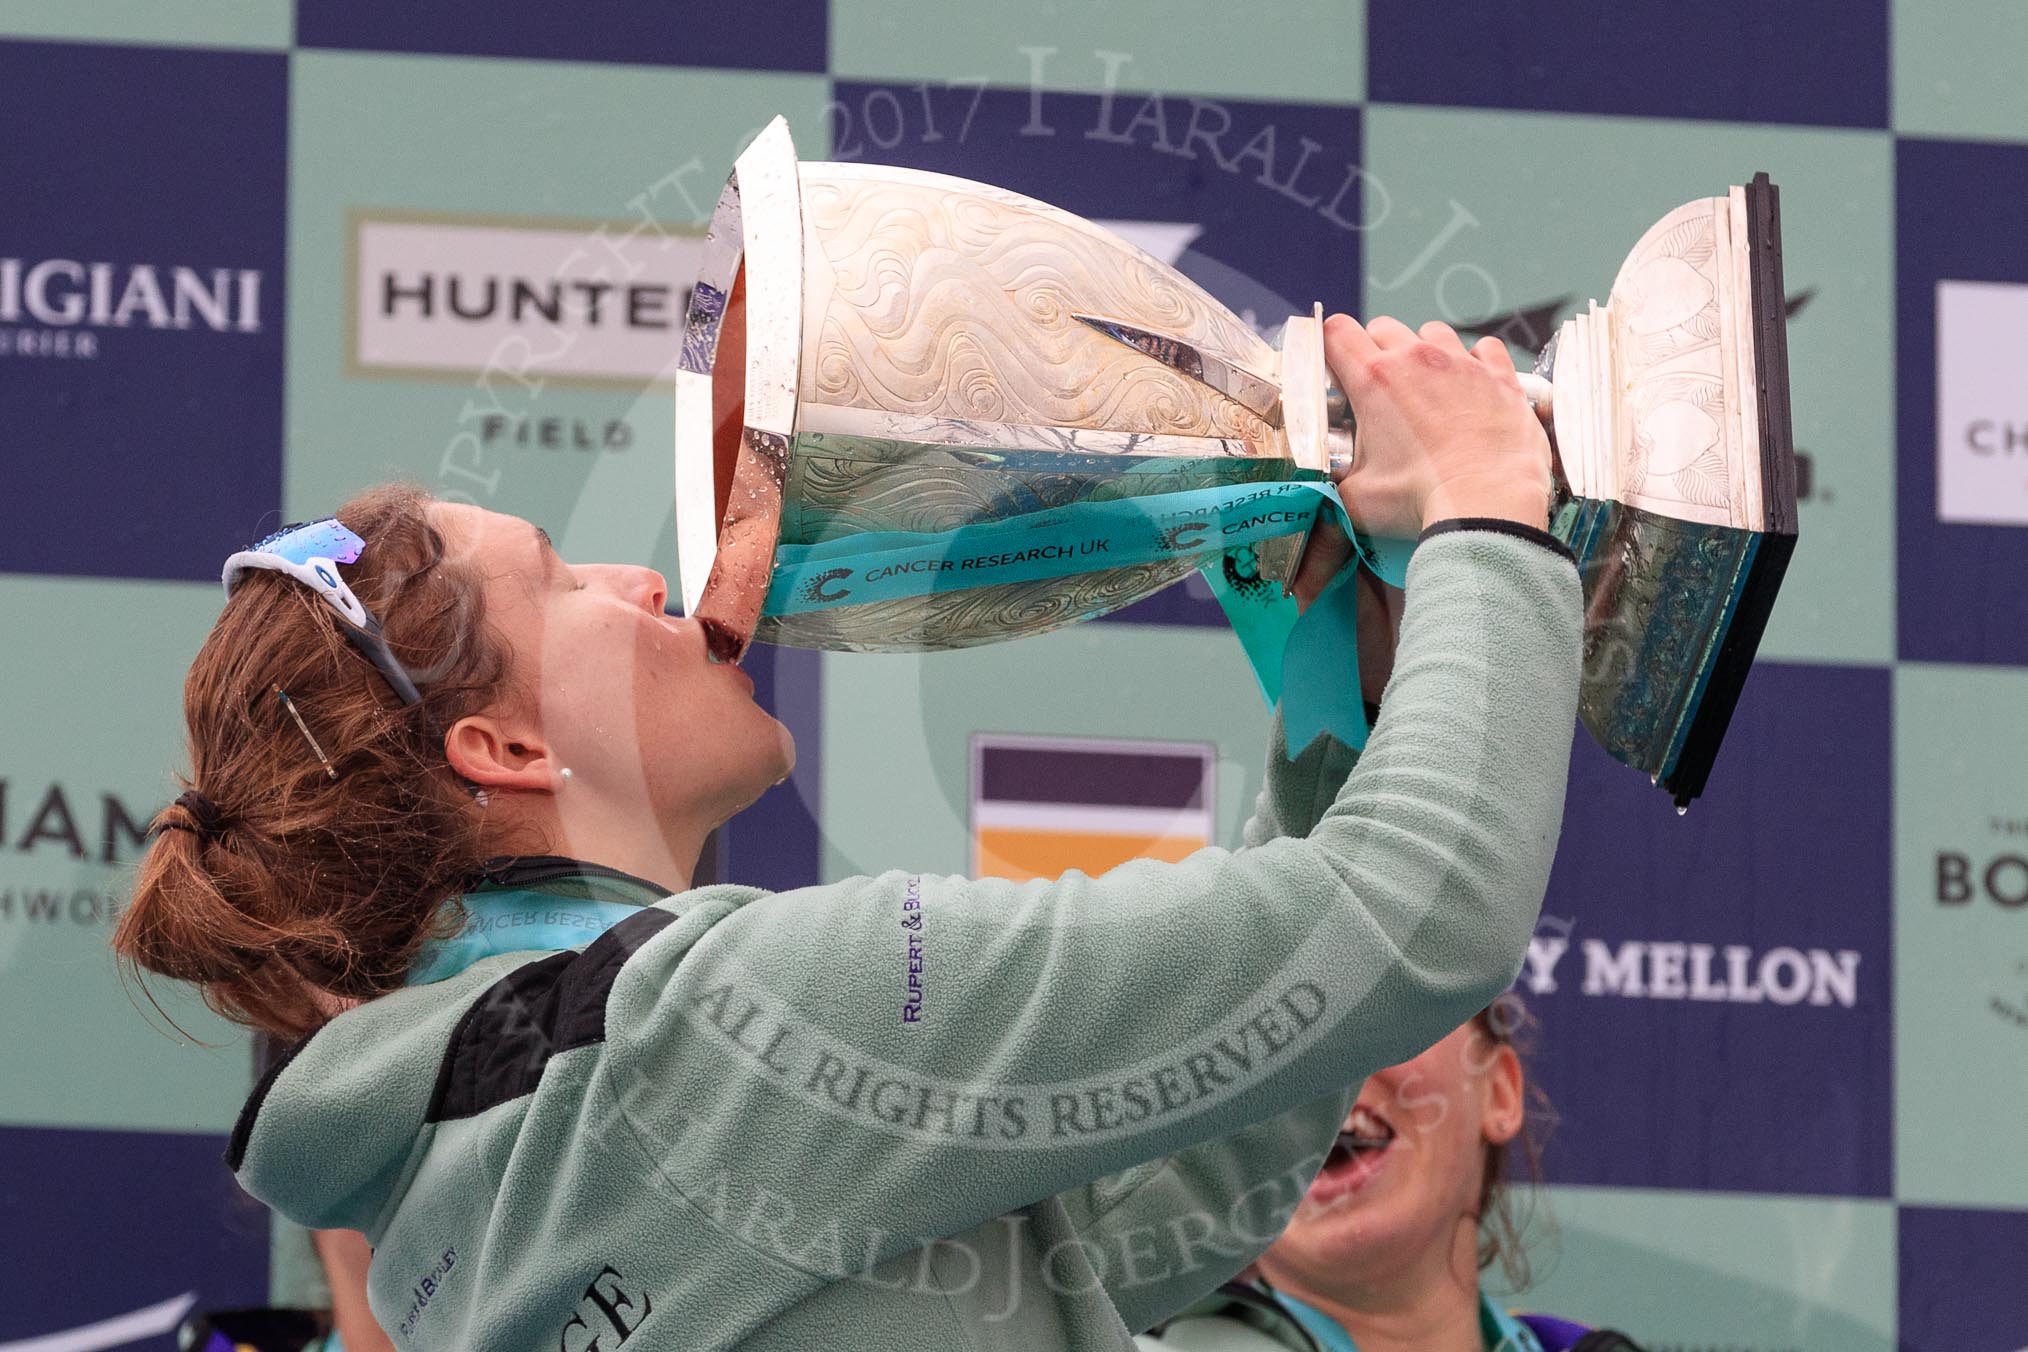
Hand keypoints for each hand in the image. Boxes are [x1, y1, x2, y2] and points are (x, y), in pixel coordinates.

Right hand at [1322, 314, 1553, 535]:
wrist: (1488, 500)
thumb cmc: (1423, 498)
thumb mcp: (1358, 498)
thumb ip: (1336, 485)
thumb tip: (1326, 489)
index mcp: (1374, 381)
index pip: (1337, 332)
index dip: (1328, 343)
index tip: (1332, 364)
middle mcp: (1417, 360)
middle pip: (1383, 327)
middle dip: (1374, 349)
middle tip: (1377, 387)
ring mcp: (1461, 363)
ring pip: (1432, 331)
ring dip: (1423, 350)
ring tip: (1425, 384)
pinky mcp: (1498, 376)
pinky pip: (1484, 348)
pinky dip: (1475, 361)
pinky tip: (1470, 384)